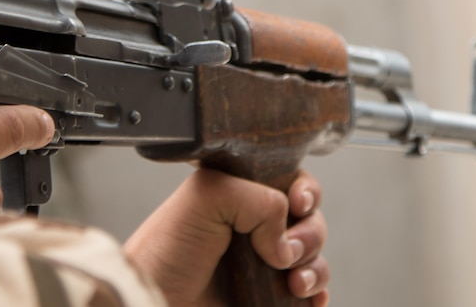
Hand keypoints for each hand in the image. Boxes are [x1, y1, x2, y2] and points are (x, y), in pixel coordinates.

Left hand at [123, 169, 328, 306]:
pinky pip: (311, 292)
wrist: (159, 298)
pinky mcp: (270, 295)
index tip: (298, 204)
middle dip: (311, 233)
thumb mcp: (206, 197)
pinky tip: (307, 298)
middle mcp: (255, 225)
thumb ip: (257, 199)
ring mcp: (265, 261)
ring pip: (314, 257)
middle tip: (288, 250)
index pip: (292, 181)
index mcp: (241, 192)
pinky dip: (317, 293)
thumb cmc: (168, 249)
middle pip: (311, 220)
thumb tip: (285, 240)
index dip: (305, 191)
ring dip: (314, 268)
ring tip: (294, 282)